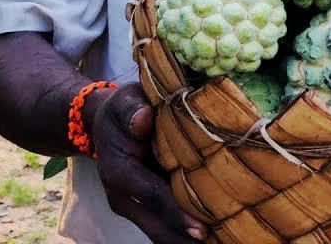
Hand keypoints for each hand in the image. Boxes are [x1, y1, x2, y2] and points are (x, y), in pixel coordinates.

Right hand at [87, 82, 208, 243]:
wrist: (106, 124)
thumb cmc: (123, 110)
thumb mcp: (125, 102)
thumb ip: (133, 110)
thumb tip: (144, 119)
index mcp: (120, 171)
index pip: (152, 196)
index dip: (177, 213)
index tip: (202, 229)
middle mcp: (122, 196)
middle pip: (157, 226)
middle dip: (186, 238)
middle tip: (224, 242)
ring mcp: (132, 206)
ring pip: (161, 233)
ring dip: (187, 241)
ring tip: (224, 241)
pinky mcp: (142, 209)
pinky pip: (164, 227)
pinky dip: (185, 235)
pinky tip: (214, 237)